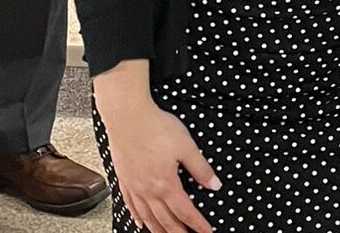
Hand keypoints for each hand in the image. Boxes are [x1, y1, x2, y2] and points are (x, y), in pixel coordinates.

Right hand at [95, 73, 217, 232]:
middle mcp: (148, 191)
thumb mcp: (186, 145)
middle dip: (178, 232)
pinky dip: (138, 218)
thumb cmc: (157, 127)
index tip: (206, 231)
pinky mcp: (125, 180)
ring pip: (147, 217)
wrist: (127, 117)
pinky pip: (131, 206)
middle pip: (165, 220)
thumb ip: (200, 168)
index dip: (197, 224)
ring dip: (158, 230)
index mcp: (166, 184)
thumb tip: (214, 185)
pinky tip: (140, 223)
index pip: (185, 211)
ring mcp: (134, 187)